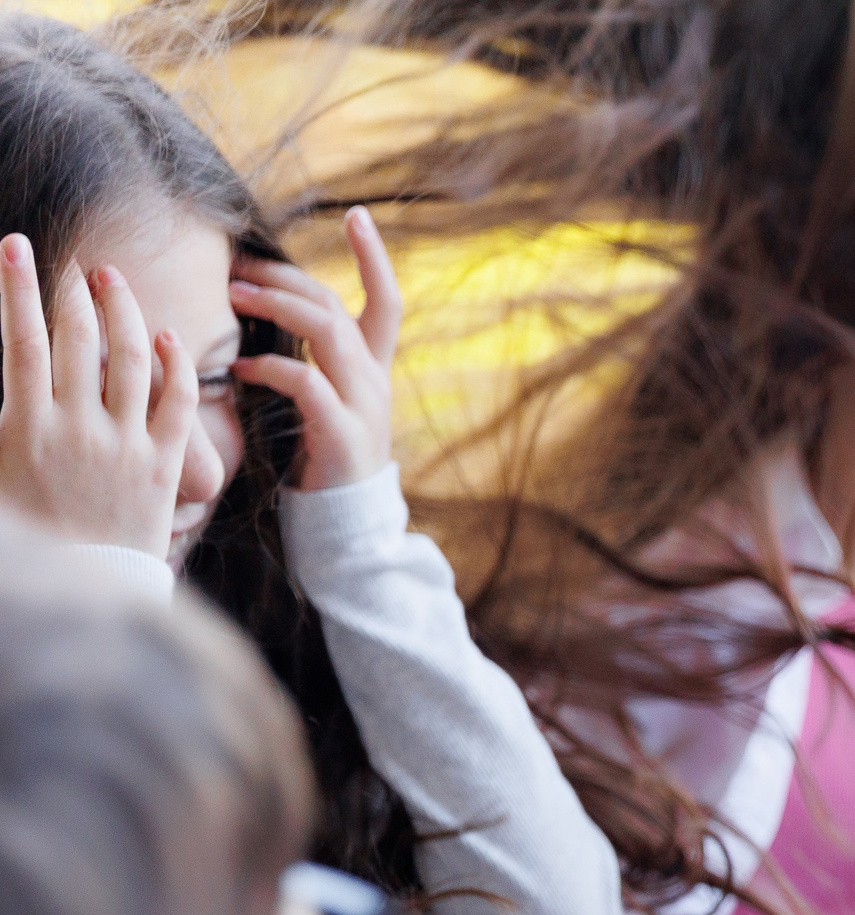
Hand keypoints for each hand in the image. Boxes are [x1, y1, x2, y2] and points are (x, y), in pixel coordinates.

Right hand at [0, 236, 196, 557]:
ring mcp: (125, 446)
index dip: (16, 287)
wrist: (81, 590)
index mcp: (23, 428)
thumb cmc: (26, 531)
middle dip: (72, 291)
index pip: (19, 340)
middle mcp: (76, 429)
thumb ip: (2, 416)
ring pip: (132, 360)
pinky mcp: (164, 466)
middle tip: (73, 264)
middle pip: (77, 339)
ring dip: (123, 312)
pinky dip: (175, 364)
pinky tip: (167, 337)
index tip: (14, 245)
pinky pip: (178, 404)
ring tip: (112, 283)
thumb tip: (5, 377)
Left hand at [230, 207, 400, 491]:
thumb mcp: (329, 401)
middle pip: (338, 306)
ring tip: (233, 298)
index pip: (386, 301)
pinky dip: (268, 369)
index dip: (374, 257)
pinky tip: (238, 369)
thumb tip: (270, 312)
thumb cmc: (326, 458)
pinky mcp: (342, 433)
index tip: (357, 215)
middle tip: (238, 267)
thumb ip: (313, 360)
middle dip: (287, 277)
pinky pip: (305, 385)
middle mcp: (374, 379)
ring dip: (276, 307)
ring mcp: (362, 404)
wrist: (350, 523)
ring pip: (327, 333)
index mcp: (374, 368)